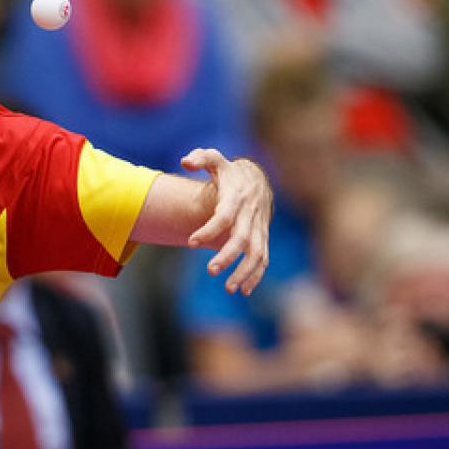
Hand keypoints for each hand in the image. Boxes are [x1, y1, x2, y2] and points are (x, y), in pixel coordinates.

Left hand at [181, 149, 272, 295]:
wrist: (257, 179)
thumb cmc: (230, 172)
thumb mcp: (215, 160)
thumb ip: (200, 158)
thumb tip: (185, 161)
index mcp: (236, 197)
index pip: (224, 216)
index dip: (209, 230)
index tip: (191, 242)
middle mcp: (249, 214)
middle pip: (241, 238)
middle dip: (227, 256)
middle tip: (210, 271)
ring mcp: (259, 228)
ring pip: (256, 253)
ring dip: (244, 272)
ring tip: (228, 288)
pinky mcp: (263, 238)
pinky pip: (263, 259)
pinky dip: (256, 276)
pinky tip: (244, 290)